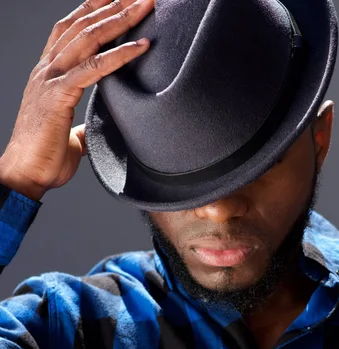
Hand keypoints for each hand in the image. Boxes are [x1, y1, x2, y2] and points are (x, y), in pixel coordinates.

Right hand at [0, 0, 153, 200]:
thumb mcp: (69, 134)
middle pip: (82, 24)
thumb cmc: (44, 156)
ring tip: (146, 6)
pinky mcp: (59, 95)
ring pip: (88, 38)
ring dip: (120, 19)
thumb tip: (96, 128)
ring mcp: (51, 79)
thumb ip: (82, 125)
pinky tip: (140, 46)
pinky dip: (119, 55)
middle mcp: (47, 69)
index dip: (93, 9)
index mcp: (48, 74)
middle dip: (113, 5)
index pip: (70, 29)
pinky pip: (93, 69)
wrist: (24, 174)